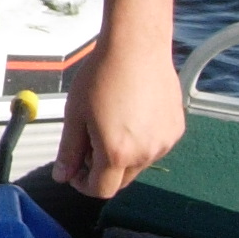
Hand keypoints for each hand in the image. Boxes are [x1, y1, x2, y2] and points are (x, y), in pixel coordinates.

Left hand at [52, 34, 182, 198]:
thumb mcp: (75, 115)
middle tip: (89, 145)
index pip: (101, 190)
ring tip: (111, 123)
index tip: (75, 171)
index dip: (83, 184)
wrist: (136, 47)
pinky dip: (141, 141)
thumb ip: (69, 151)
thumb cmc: (103, 75)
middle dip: (102, 170)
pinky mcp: (176, 129)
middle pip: (121, 180)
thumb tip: (62, 176)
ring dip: (123, 155)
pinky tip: (131, 114)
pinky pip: (155, 146)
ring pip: (139, 164)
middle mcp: (146, 153)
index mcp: (117, 153)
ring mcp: (164, 142)